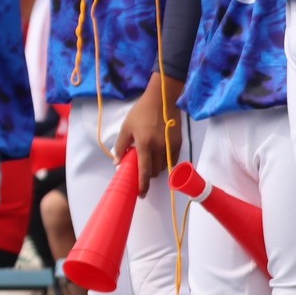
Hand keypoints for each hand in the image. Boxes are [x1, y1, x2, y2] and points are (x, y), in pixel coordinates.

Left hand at [113, 73, 183, 196]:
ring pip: (163, 167)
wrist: (161, 100)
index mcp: (145, 145)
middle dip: (147, 174)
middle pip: (154, 171)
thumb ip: (121, 146)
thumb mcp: (126, 127)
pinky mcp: (178, 144)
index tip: (141, 194)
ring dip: (155, 167)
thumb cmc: (141, 112)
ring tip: (148, 157)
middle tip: (139, 167)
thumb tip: (117, 163)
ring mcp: (171, 147)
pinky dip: (164, 161)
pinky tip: (157, 153)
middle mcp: (159, 148)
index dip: (142, 185)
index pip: (144, 171)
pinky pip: (171, 160)